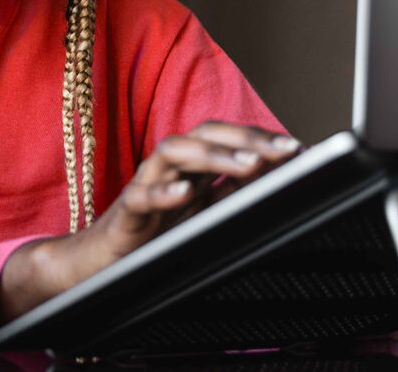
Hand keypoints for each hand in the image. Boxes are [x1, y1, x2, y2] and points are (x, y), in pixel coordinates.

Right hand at [0, 122, 299, 322]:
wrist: (100, 263)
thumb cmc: (154, 237)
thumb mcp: (203, 216)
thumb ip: (232, 197)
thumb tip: (277, 183)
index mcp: (190, 168)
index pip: (225, 138)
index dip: (259, 138)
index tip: (297, 148)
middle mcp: (168, 168)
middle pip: (203, 134)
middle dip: (245, 138)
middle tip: (284, 151)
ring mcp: (145, 185)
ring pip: (172, 153)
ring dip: (213, 156)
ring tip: (249, 165)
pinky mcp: (125, 212)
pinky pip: (141, 196)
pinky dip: (164, 192)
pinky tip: (186, 194)